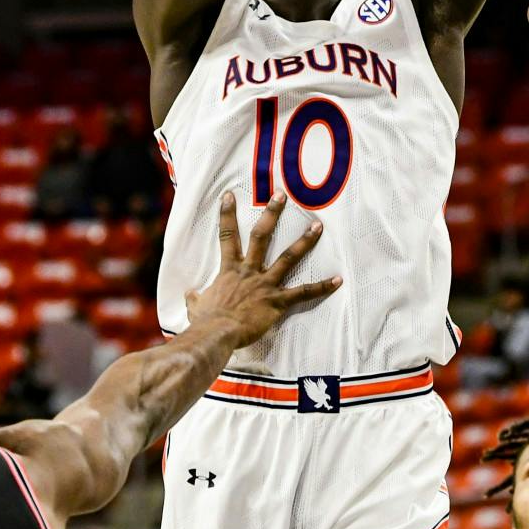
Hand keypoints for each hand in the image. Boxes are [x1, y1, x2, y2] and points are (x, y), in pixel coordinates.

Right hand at [185, 192, 340, 343]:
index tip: (229, 195)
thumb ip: (196, 297)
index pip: (227, 236)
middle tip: (282, 195)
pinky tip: (338, 280)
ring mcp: (265, 284)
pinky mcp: (277, 301)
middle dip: (272, 214)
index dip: (227, 214)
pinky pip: (303, 293)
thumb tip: (191, 294)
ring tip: (318, 225)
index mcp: (229, 270)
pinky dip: (321, 287)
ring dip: (304, 241)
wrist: (216, 333)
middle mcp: (249, 271)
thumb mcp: (195, 305)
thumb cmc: (205, 321)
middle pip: (262, 236)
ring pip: (288, 257)